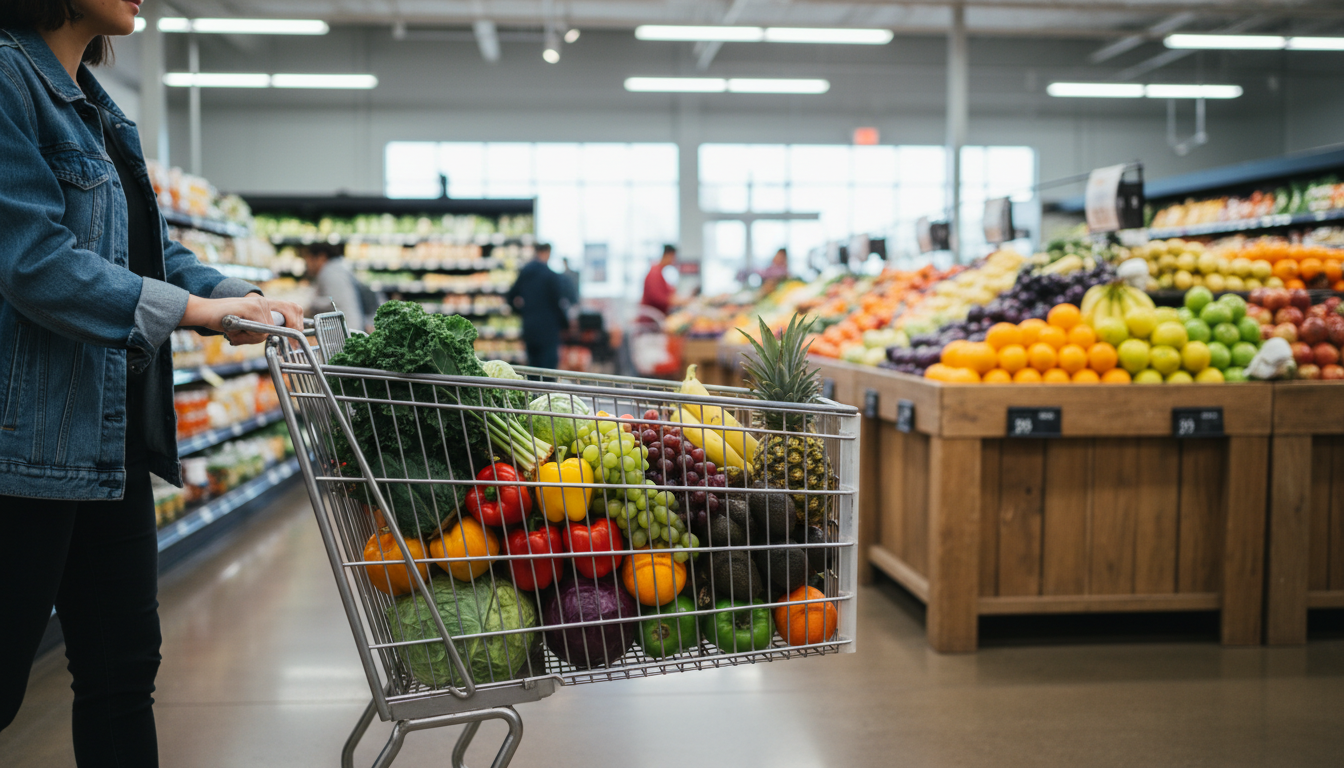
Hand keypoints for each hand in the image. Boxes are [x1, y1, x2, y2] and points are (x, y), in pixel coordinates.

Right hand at [181, 294, 304, 344]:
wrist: (205, 312)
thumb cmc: (225, 322)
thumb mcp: (248, 328)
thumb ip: (262, 331)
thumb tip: (284, 340)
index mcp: (266, 306)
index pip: (292, 313)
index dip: (296, 327)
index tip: (295, 342)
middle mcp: (265, 303)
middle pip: (278, 328)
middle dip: (264, 336)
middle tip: (247, 334)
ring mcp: (259, 304)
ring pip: (266, 331)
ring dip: (250, 337)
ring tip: (236, 331)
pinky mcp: (252, 308)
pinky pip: (258, 331)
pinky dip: (245, 335)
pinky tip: (233, 329)